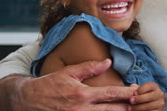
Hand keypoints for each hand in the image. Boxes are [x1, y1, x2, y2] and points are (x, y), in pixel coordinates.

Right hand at [2, 59, 136, 110]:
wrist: (27, 100)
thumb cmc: (49, 85)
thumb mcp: (69, 73)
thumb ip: (90, 68)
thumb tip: (108, 62)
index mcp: (83, 94)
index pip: (111, 94)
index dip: (126, 93)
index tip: (136, 91)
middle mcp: (82, 109)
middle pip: (112, 110)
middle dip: (127, 107)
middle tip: (139, 104)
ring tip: (129, 110)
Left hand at [129, 82, 164, 110]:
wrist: (150, 104)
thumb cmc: (143, 95)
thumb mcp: (141, 90)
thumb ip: (137, 88)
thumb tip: (132, 85)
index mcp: (155, 87)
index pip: (149, 86)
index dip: (141, 89)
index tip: (133, 93)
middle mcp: (159, 94)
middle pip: (150, 96)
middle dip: (139, 99)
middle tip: (131, 101)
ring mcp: (160, 103)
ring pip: (149, 106)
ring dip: (138, 107)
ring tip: (130, 108)